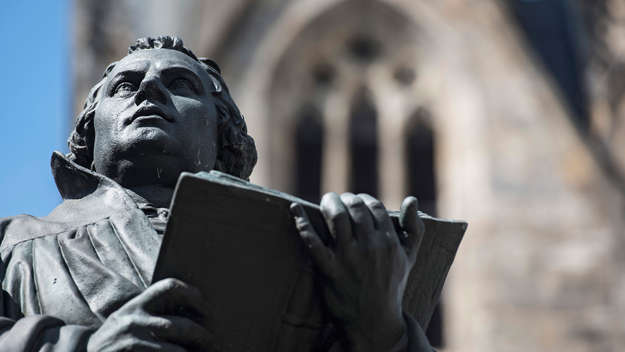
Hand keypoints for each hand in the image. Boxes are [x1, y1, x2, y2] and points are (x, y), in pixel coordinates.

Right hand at [87, 278, 214, 351]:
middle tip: (211, 340)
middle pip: (176, 324)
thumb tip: (193, 312)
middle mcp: (133, 320)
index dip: (192, 293)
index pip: (169, 287)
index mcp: (136, 304)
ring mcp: (131, 341)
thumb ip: (152, 311)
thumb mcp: (128, 317)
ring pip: (173, 349)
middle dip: (199, 334)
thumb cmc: (117, 336)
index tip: (206, 305)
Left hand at [290, 193, 424, 350]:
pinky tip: (295, 209)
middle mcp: (370, 247)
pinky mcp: (329, 271)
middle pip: (355, 208)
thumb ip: (414, 228)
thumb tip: (412, 198)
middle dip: (345, 198)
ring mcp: (349, 259)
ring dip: (329, 203)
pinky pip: (313, 242)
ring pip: (336, 218)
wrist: (375, 321)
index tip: (355, 201)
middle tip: (338, 200)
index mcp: (390, 242)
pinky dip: (302, 222)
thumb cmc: (392, 285)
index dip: (363, 199)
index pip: (375, 206)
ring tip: (326, 201)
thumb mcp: (409, 258)